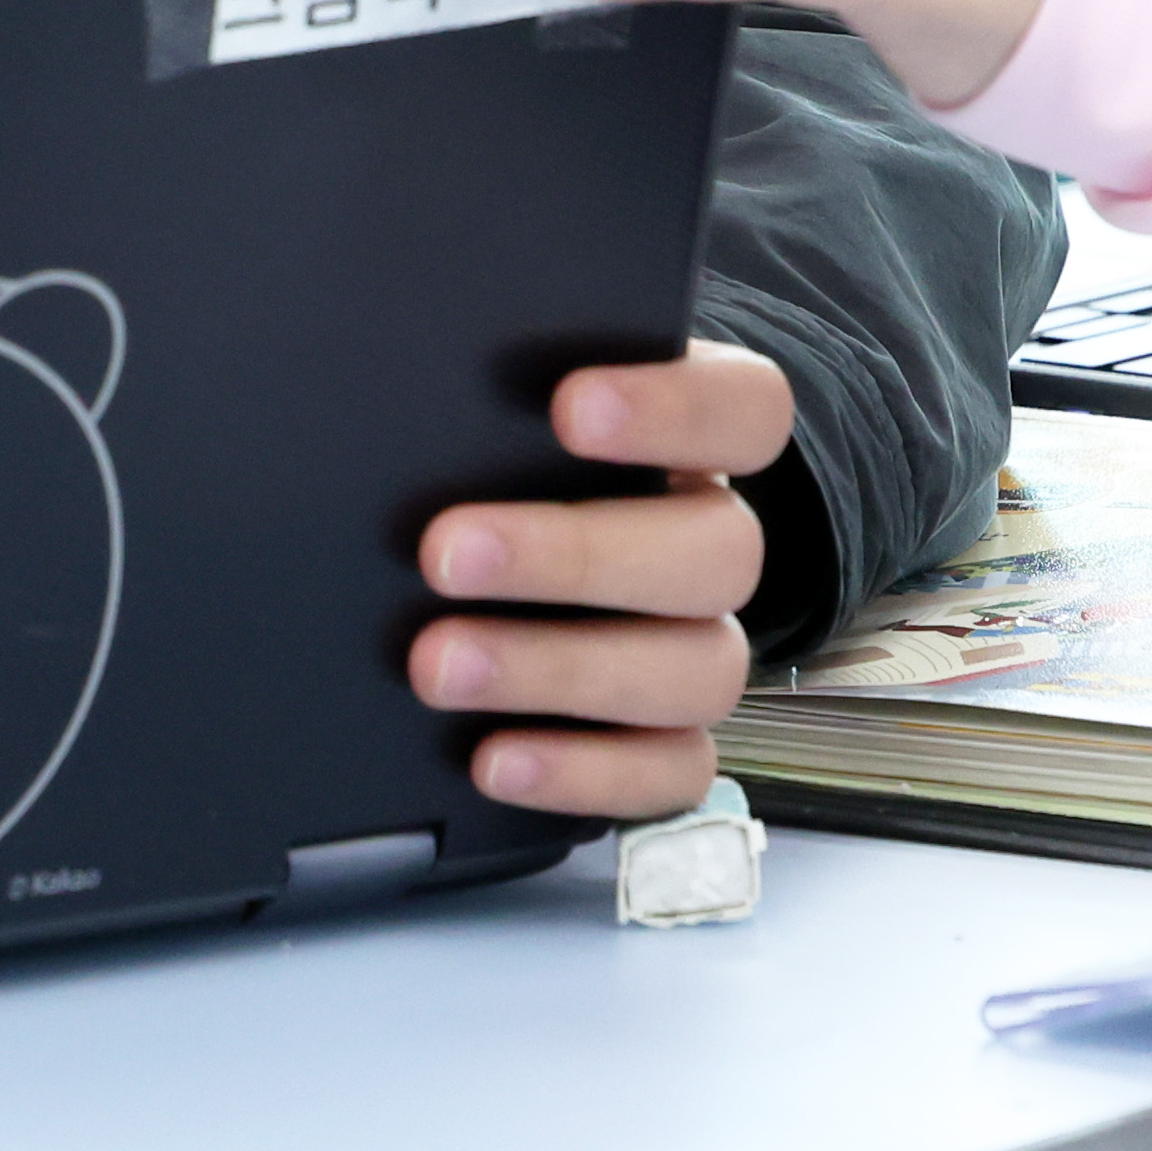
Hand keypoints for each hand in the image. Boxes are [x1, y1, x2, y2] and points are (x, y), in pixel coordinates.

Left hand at [410, 345, 791, 816]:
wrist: (468, 546)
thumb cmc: (488, 460)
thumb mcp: (488, 406)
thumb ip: (481, 386)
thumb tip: (405, 376)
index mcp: (687, 441)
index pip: (746, 408)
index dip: (678, 408)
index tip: (568, 407)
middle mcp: (708, 544)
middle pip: (718, 551)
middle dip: (576, 555)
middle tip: (444, 552)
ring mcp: (700, 648)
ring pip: (695, 670)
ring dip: (558, 670)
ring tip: (437, 664)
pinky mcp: (671, 745)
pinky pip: (670, 773)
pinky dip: (583, 772)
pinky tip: (493, 760)